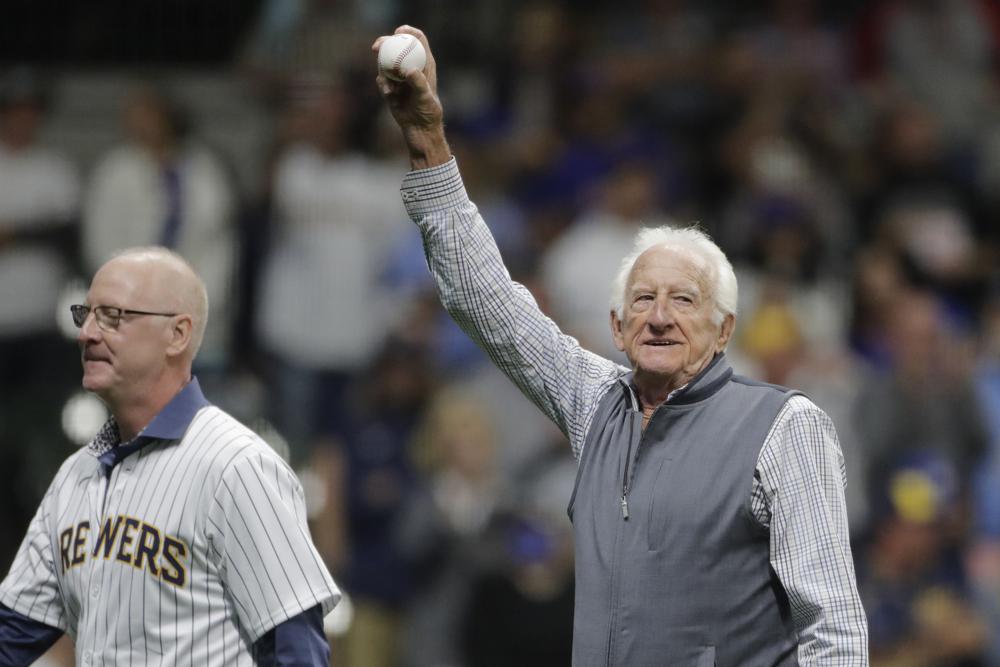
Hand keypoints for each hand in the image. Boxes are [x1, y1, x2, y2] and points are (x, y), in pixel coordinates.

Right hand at [373, 26, 449, 168]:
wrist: (420, 130)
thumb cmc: (428, 113)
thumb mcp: (425, 97)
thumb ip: (418, 83)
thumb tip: (408, 70)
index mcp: (425, 64)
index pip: (418, 40)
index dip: (408, 32)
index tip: (398, 32)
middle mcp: (411, 67)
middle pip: (397, 46)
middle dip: (386, 42)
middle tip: (377, 46)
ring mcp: (400, 77)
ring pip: (386, 62)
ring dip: (381, 65)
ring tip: (386, 81)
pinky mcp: (391, 88)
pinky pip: (382, 80)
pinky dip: (383, 84)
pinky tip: (389, 94)